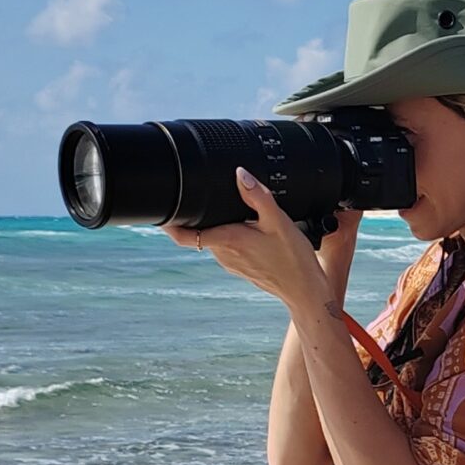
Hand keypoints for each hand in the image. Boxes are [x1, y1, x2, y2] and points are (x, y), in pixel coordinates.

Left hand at [161, 167, 333, 313]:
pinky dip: (231, 236)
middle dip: (199, 215)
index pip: (184, 236)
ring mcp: (230, 263)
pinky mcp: (239, 267)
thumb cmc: (293, 260)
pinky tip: (249, 230)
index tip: (160, 211)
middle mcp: (223, 254)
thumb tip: (240, 174)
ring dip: (218, 225)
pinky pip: (227, 247)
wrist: (305, 291)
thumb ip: (257, 196)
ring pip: (214, 239)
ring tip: (232, 212)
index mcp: (227, 240)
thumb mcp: (279, 222)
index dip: (167, 224)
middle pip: (199, 232)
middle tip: (201, 197)